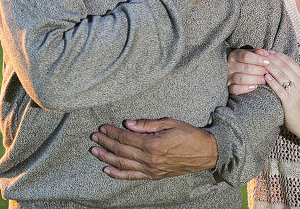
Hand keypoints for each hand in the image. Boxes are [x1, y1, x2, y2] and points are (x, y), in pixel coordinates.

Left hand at [90, 118, 217, 179]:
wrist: (205, 152)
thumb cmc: (189, 135)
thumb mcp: (170, 123)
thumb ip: (148, 125)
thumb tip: (129, 124)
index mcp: (153, 144)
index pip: (126, 137)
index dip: (113, 132)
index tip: (103, 127)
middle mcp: (150, 159)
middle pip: (121, 150)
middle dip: (106, 143)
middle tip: (94, 137)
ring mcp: (151, 169)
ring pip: (123, 164)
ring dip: (107, 157)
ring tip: (95, 151)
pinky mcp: (154, 176)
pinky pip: (132, 176)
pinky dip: (118, 174)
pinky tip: (107, 169)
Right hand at [227, 48, 270, 94]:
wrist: (232, 70)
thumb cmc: (243, 61)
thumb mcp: (248, 54)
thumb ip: (256, 53)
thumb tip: (266, 53)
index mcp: (234, 55)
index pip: (246, 56)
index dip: (258, 59)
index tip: (267, 62)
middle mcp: (229, 66)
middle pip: (246, 68)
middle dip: (259, 70)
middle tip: (267, 71)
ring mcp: (228, 77)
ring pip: (242, 79)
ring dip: (255, 79)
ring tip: (263, 79)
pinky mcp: (229, 87)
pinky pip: (236, 89)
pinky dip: (246, 88)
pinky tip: (254, 86)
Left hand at [262, 51, 299, 139]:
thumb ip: (297, 79)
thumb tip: (285, 69)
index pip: (291, 62)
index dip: (280, 55)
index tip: (271, 51)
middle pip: (285, 66)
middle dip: (273, 58)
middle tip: (263, 53)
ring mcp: (296, 92)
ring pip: (282, 75)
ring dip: (271, 67)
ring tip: (261, 62)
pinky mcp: (290, 102)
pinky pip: (279, 89)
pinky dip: (272, 81)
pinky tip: (265, 77)